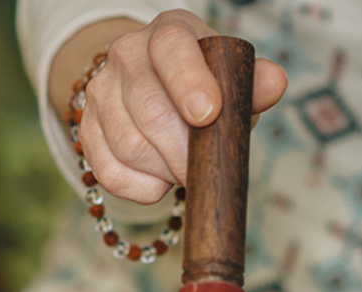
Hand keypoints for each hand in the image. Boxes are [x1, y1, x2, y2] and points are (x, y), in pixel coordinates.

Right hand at [78, 10, 286, 203]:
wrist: (160, 92)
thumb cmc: (207, 87)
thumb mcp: (233, 80)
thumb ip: (253, 83)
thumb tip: (274, 81)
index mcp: (169, 33)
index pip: (172, 49)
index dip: (189, 82)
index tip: (208, 115)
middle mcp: (127, 54)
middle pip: (149, 110)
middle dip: (182, 151)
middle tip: (201, 171)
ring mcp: (101, 92)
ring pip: (129, 146)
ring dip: (164, 171)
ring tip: (184, 170)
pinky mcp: (87, 130)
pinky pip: (109, 173)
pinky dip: (142, 189)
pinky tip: (160, 181)